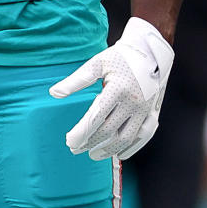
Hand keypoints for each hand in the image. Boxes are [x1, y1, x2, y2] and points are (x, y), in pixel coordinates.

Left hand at [49, 17, 173, 160]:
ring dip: (108, 149)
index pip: (96, 117)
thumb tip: (53, 93)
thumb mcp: (96, 64)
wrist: (150, 52)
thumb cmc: (120, 57)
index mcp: (118, 88)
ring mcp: (145, 110)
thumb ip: (76, 80)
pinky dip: (131, 148)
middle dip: (90, 142)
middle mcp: (133, 102)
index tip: (69, 141)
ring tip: (93, 155)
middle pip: (109, 130)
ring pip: (126, 138)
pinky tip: (118, 154)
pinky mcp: (153, 113)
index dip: (82, 132)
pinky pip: (143, 137)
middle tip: (75, 148)